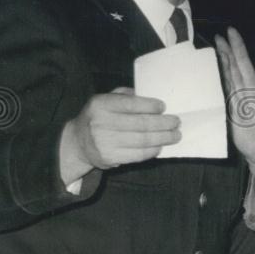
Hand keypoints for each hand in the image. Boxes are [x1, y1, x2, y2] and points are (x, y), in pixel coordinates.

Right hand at [59, 87, 179, 183]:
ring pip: (142, 141)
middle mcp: (100, 123)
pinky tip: (160, 146)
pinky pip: (137, 155)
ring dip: (163, 138)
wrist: (78, 142)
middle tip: (176, 122)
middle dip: (163, 123)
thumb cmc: (99, 116)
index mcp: (100, 104)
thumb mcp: (106, 99)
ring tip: (175, 135)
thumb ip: (125, 95)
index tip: (164, 107)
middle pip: (140, 124)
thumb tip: (151, 96)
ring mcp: (104, 143)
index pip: (131, 104)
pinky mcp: (109, 158)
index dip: (150, 106)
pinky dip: (152, 151)